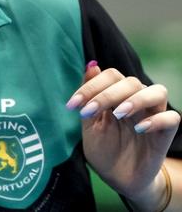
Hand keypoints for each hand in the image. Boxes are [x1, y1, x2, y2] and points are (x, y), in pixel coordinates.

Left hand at [66, 62, 179, 203]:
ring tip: (118, 114)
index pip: (111, 75)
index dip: (91, 85)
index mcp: (118, 95)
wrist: (117, 179)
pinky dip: (157, 120)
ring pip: (158, 91)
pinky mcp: (165, 135)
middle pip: (131, 81)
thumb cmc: (103, 149)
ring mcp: (152, 116)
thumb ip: (90, 96)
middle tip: (89, 111)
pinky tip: (139, 129)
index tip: (72, 105)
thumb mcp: (90, 123)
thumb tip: (91, 64)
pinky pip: (172, 118)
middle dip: (107, 94)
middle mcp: (137, 100)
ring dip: (136, 99)